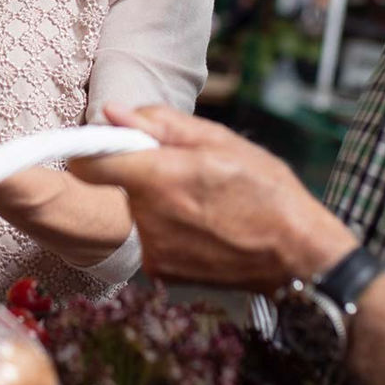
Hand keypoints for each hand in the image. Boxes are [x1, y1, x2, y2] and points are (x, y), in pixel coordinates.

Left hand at [72, 104, 355, 293]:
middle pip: (119, 183)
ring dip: (159, 201)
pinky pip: (151, 236)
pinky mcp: (161, 272)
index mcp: (160, 178)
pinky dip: (170, 227)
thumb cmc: (266, 192)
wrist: (296, 256)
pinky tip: (205, 226)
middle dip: (144, 172)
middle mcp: (148, 218)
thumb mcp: (220, 141)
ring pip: (138, 209)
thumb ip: (160, 124)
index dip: (94, 148)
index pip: (88, 163)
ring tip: (205, 201)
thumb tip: (113, 112)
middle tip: (187, 171)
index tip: (113, 143)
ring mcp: (153, 250)